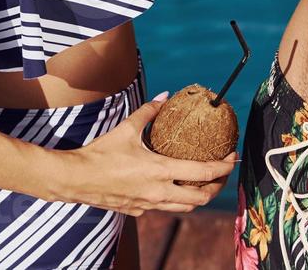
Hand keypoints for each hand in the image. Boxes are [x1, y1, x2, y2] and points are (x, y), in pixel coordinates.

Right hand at [58, 95, 235, 215]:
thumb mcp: (126, 128)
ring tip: (204, 183)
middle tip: (222, 173)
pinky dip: (176, 199)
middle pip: (201, 197)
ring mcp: (149, 205)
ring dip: (199, 196)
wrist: (75, 179)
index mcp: (159, 170)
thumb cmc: (100, 153)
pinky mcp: (138, 211)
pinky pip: (165, 207)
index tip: (232, 157)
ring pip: (185, 207)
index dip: (223, 166)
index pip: (203, 172)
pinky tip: (173, 186)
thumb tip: (165, 96)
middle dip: (217, 186)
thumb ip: (148, 112)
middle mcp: (158, 192)